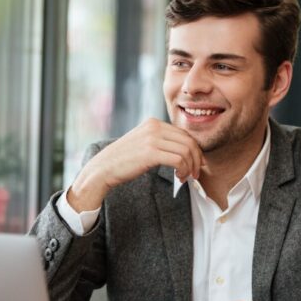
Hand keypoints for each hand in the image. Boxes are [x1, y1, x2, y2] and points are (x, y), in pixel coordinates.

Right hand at [67, 118, 204, 211]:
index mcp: (153, 122)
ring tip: (185, 177)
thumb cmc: (123, 160)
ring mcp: (152, 138)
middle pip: (188, 141)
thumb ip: (160, 141)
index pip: (184, 134)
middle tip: (196, 173)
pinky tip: (179, 178)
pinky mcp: (151, 152)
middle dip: (197, 159)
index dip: (195, 150)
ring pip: (186, 151)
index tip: (196, 164)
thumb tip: (183, 150)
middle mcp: (154, 126)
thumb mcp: (143, 143)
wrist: (103, 168)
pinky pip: (178, 159)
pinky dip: (183, 170)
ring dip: (190, 167)